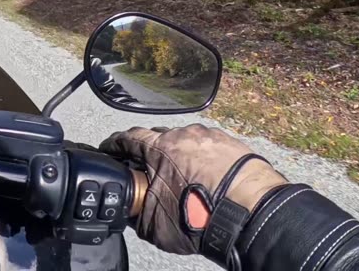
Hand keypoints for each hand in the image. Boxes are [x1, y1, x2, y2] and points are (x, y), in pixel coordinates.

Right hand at [100, 124, 286, 254]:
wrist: (249, 212)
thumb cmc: (200, 215)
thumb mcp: (154, 224)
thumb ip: (136, 214)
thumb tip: (132, 214)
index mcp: (159, 148)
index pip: (128, 138)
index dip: (115, 144)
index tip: (109, 148)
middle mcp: (184, 135)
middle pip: (160, 138)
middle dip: (152, 153)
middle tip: (150, 170)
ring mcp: (211, 137)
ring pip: (188, 143)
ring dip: (183, 158)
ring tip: (185, 178)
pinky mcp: (233, 145)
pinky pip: (212, 150)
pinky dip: (207, 162)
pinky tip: (208, 179)